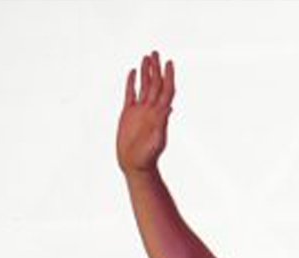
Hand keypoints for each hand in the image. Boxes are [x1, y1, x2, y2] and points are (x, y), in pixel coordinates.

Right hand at [117, 51, 175, 174]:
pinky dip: (132, 82)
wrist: (135, 164)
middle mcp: (151, 109)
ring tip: (147, 57)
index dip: (169, 76)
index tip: (170, 62)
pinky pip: (130, 94)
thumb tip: (169, 108)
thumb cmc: (148, 156)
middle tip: (156, 52)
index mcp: (160, 114)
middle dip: (156, 68)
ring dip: (146, 72)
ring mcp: (140, 110)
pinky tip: (133, 72)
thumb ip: (162, 124)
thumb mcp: (157, 139)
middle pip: (155, 84)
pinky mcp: (128, 113)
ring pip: (144, 86)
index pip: (166, 90)